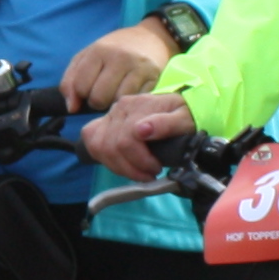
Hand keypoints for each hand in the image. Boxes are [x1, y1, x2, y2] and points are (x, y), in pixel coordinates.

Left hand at [60, 19, 181, 112]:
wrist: (149, 38)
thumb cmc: (112, 51)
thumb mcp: (87, 57)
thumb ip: (71, 81)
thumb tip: (72, 108)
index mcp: (98, 51)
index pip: (80, 86)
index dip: (79, 95)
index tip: (86, 91)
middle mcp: (118, 57)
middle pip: (98, 98)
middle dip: (96, 102)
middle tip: (102, 94)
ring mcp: (137, 67)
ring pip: (116, 102)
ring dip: (113, 104)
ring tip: (115, 93)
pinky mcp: (152, 78)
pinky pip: (134, 100)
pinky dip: (128, 101)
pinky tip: (128, 93)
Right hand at [84, 89, 199, 179]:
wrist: (180, 108)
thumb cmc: (185, 115)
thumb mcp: (185, 119)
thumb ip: (166, 123)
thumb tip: (142, 130)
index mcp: (138, 105)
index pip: (126, 140)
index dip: (141, 160)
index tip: (156, 168)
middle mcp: (120, 108)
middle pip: (111, 146)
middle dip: (131, 167)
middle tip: (150, 174)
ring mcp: (110, 116)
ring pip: (100, 148)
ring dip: (119, 167)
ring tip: (139, 172)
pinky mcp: (104, 124)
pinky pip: (93, 144)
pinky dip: (106, 160)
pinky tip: (123, 164)